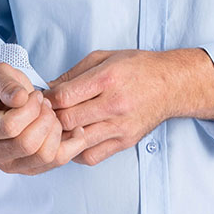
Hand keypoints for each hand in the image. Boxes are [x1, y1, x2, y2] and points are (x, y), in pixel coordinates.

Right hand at [0, 62, 87, 174]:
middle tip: (46, 104)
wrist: (5, 103)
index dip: (30, 108)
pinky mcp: (30, 169)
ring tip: (52, 114)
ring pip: (44, 156)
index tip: (36, 95)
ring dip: (55, 130)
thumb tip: (19, 98)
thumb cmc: (2, 89)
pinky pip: (58, 161)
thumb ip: (6, 84)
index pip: (10, 126)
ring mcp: (11, 165)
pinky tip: (75, 129)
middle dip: (45, 119)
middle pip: (28, 145)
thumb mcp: (0, 75)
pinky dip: (72, 145)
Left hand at [44, 49, 182, 166]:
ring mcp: (120, 126)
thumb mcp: (104, 58)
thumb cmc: (138, 68)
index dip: (47, 99)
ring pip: (77, 141)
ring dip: (62, 136)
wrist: (171, 84)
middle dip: (50, 118)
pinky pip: (91, 156)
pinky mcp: (125, 142)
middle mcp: (114, 104)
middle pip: (67, 120)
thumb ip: (74, 74)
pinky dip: (77, 151)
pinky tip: (75, 140)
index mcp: (107, 79)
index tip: (43, 99)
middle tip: (45, 114)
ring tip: (58, 128)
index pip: (64, 96)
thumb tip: (47, 88)